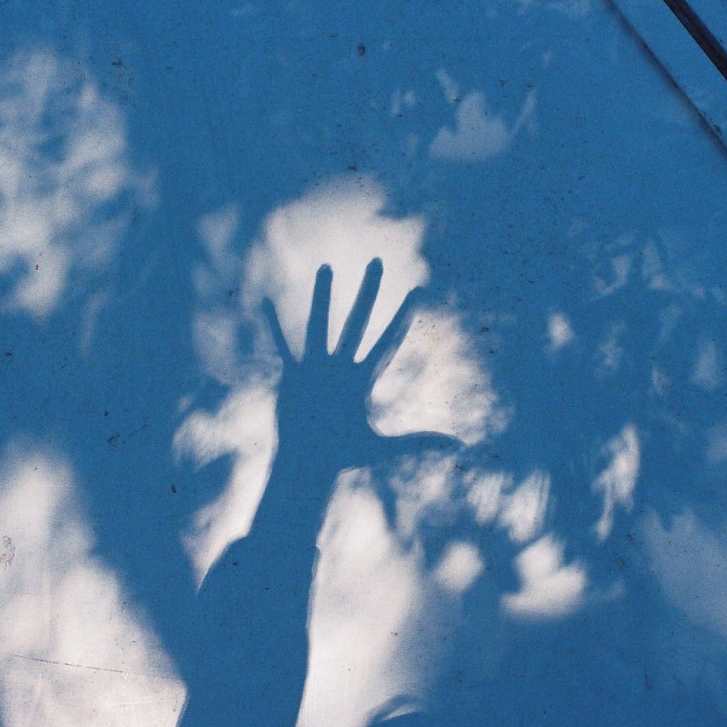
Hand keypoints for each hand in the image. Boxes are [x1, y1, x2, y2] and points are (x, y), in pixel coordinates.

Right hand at [262, 258, 460, 471]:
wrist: (307, 464)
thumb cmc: (344, 457)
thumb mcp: (383, 449)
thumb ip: (418, 443)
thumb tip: (460, 447)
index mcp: (364, 379)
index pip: (389, 340)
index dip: (403, 317)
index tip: (419, 290)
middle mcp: (342, 366)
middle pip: (359, 320)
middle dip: (369, 292)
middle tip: (378, 261)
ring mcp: (317, 368)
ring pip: (320, 323)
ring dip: (322, 296)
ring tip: (326, 266)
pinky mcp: (293, 374)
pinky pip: (282, 343)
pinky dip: (273, 324)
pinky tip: (265, 301)